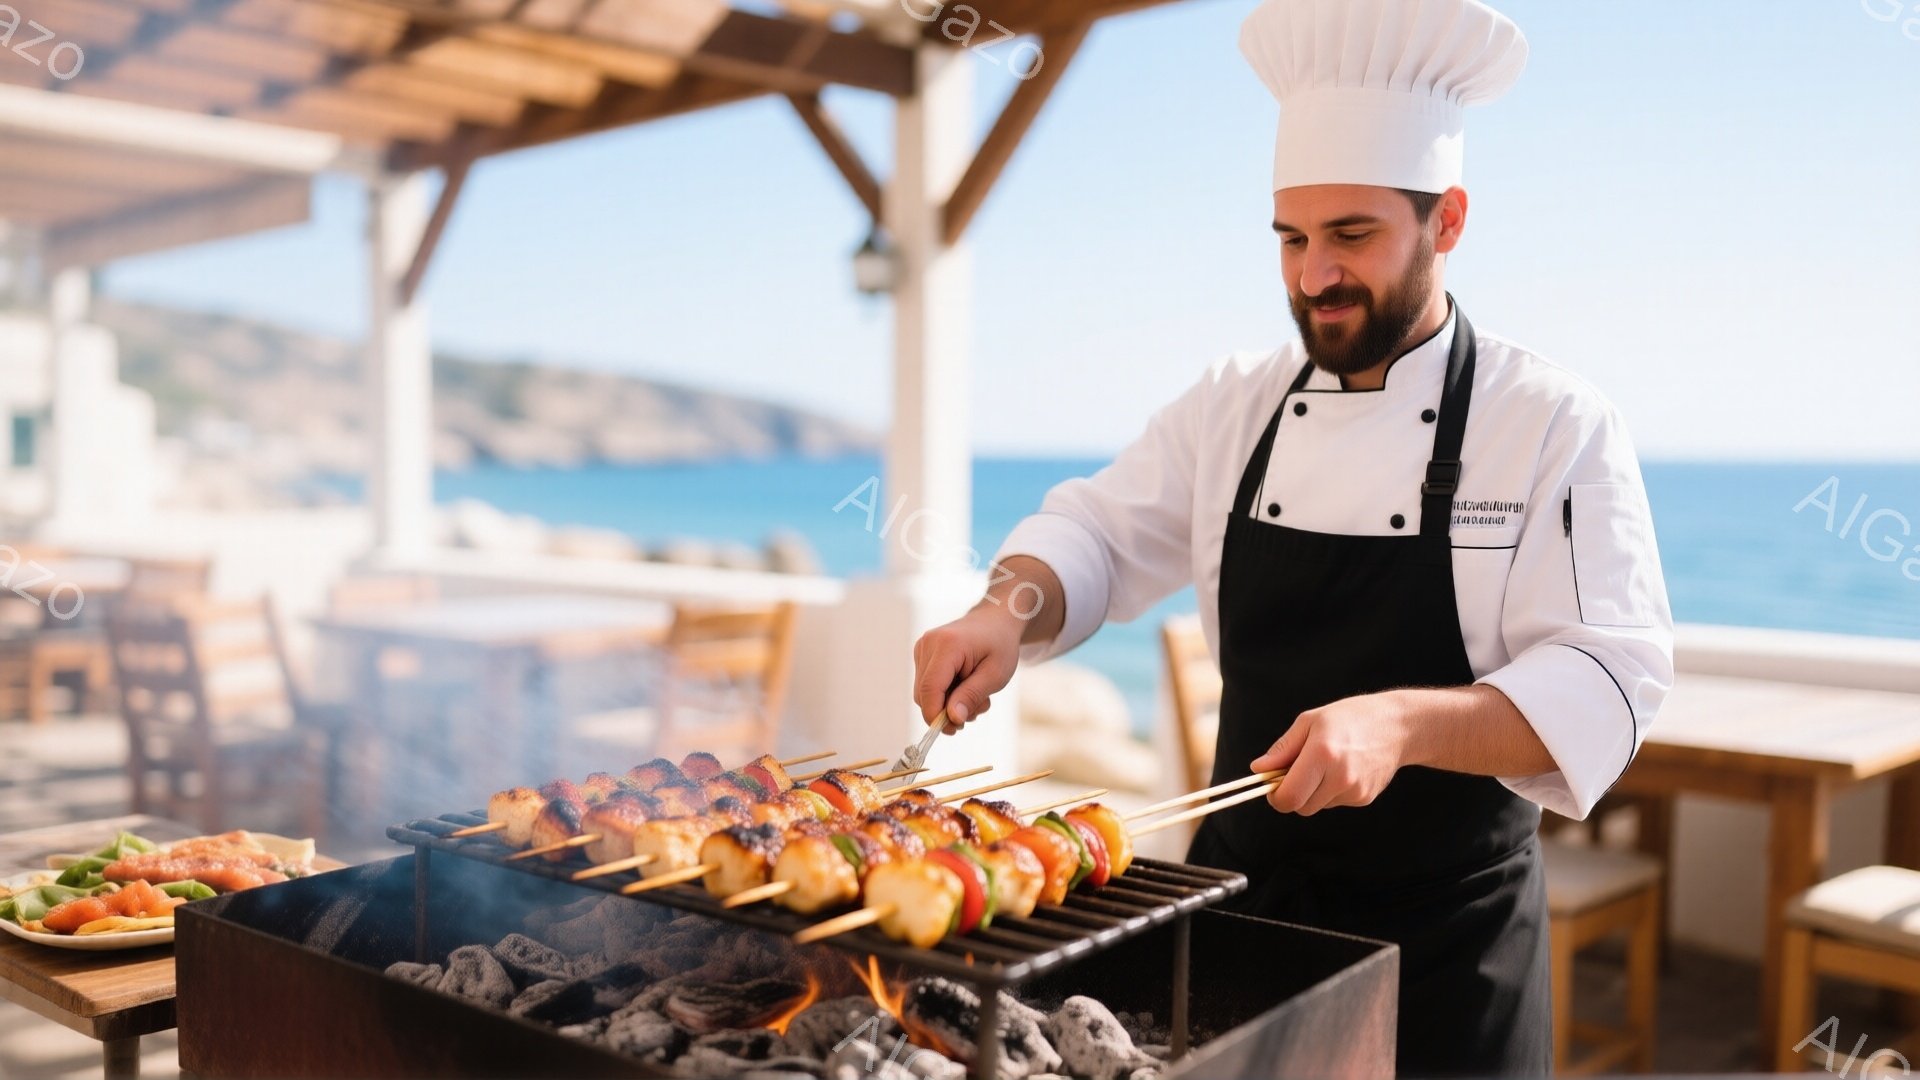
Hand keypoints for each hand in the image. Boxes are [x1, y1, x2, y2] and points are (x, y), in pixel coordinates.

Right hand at [912, 603, 1024, 731]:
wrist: (995, 620)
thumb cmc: (1000, 645)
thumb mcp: (995, 674)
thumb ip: (972, 695)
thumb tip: (952, 719)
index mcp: (947, 645)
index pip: (930, 688)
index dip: (936, 715)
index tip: (953, 730)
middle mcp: (928, 644)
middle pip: (924, 694)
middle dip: (946, 711)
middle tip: (976, 710)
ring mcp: (922, 648)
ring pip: (924, 692)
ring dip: (948, 703)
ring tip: (976, 696)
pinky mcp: (922, 654)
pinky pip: (927, 685)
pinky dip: (945, 694)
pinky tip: (965, 687)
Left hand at [1251, 691, 1415, 815]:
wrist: (1398, 726)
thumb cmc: (1349, 718)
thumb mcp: (1310, 722)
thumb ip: (1283, 749)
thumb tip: (1258, 770)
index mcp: (1322, 753)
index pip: (1289, 797)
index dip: (1275, 797)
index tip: (1272, 787)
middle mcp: (1340, 776)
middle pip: (1301, 807)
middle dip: (1292, 794)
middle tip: (1295, 772)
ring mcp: (1355, 790)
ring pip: (1317, 806)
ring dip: (1313, 792)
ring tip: (1325, 764)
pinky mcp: (1365, 798)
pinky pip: (1335, 802)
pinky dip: (1331, 790)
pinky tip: (1344, 768)